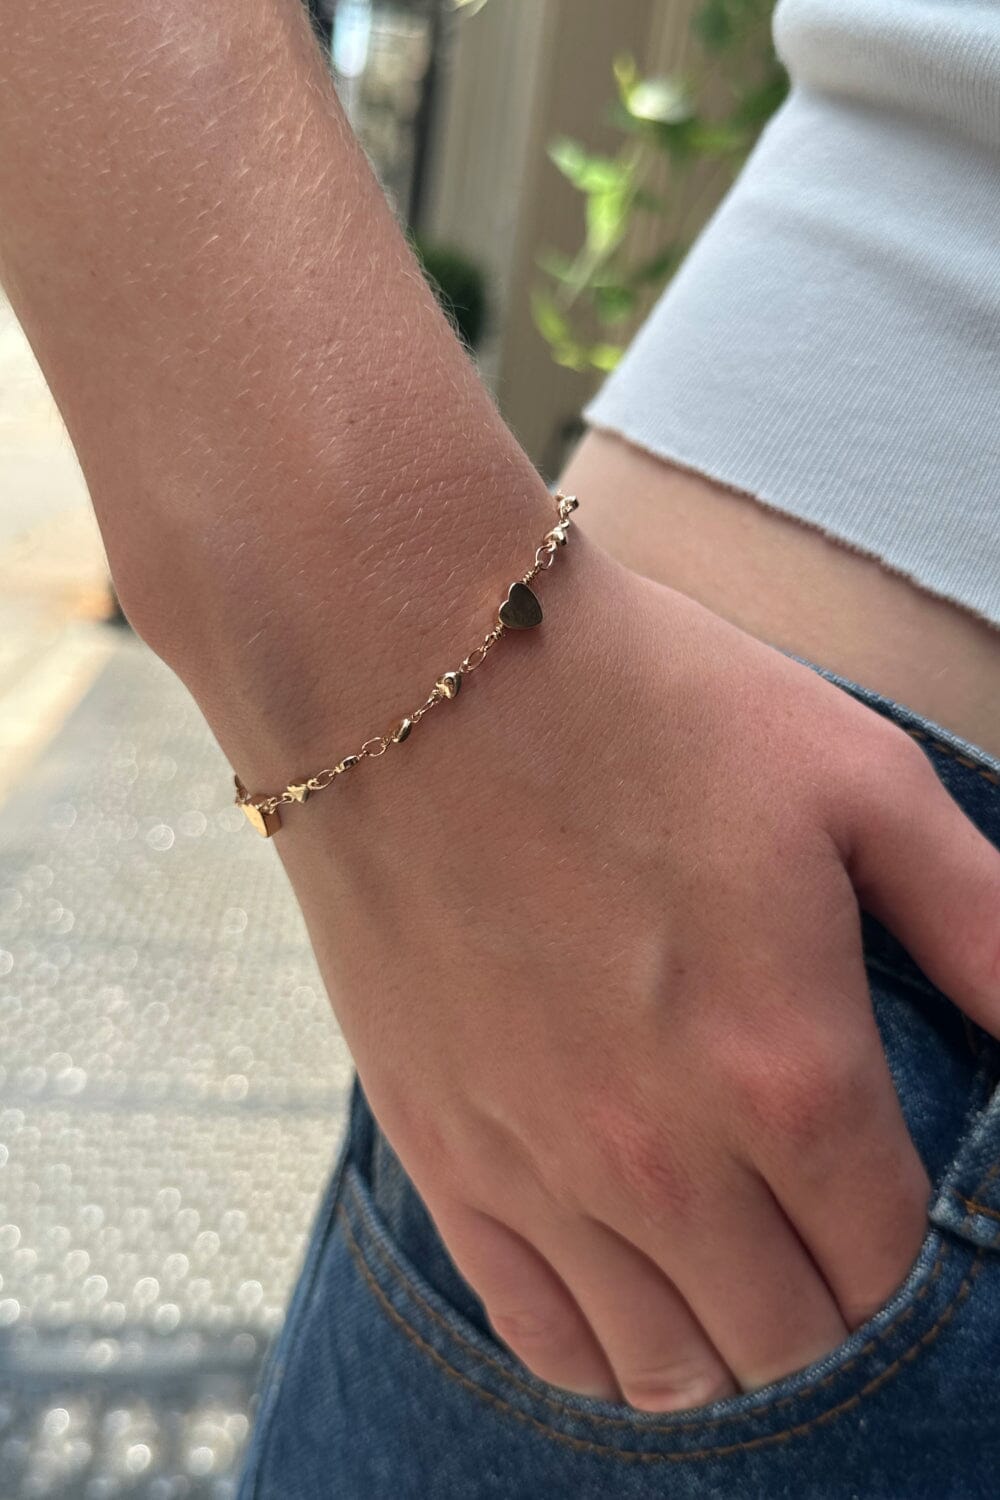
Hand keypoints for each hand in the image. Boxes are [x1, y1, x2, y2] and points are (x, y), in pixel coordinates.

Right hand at [267, 541, 999, 1411]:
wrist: (416, 666)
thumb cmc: (645, 702)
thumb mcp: (857, 781)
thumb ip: (982, 925)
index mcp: (788, 1069)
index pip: (887, 1263)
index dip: (911, 1261)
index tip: (891, 1210)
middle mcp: (664, 1155)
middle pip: (785, 1340)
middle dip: (828, 1316)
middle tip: (821, 1246)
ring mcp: (538, 1165)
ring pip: (666, 1365)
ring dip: (725, 1354)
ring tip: (737, 1293)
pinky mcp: (442, 1148)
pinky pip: (535, 1327)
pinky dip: (601, 1351)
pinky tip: (628, 1310)